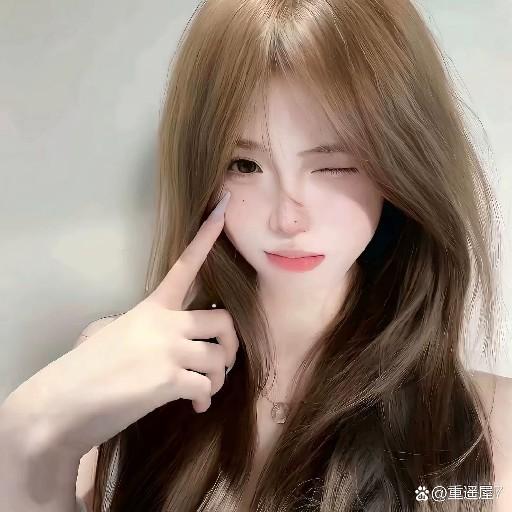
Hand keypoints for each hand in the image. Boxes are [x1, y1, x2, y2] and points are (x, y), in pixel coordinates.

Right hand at [1, 191, 237, 458]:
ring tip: (203, 390)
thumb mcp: (117, 333)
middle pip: (224, 320)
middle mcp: (165, 322)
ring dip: (217, 378)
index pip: (185, 265)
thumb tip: (174, 343)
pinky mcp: (168, 379)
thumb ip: (149, 329)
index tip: (223, 207)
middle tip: (221, 361)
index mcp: (152, 307)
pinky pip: (207, 387)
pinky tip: (194, 405)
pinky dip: (205, 399)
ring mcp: (168, 349)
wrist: (61, 403)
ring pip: (220, 358)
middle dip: (230, 344)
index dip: (207, 237)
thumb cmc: (87, 368)